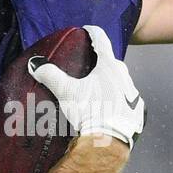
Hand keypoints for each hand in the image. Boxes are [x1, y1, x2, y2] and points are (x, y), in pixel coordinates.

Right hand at [27, 25, 145, 149]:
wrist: (109, 142)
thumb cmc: (89, 111)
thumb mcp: (67, 92)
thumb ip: (51, 75)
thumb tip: (35, 65)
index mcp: (109, 66)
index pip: (102, 40)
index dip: (93, 33)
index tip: (88, 30)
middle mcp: (124, 76)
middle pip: (112, 62)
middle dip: (102, 61)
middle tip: (90, 64)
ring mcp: (133, 94)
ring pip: (121, 81)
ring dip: (111, 81)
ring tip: (99, 88)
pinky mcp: (137, 111)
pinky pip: (128, 100)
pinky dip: (119, 100)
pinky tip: (111, 107)